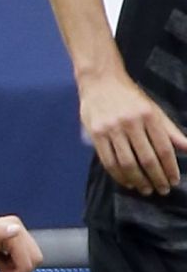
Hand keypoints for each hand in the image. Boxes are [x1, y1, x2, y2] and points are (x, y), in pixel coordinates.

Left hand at [0, 217, 41, 271]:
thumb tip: (16, 229)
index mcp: (12, 228)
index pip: (28, 259)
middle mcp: (14, 229)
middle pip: (31, 259)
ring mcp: (9, 235)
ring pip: (25, 260)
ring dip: (15, 271)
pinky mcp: (3, 243)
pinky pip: (16, 259)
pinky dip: (10, 267)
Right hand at [78, 70, 186, 195]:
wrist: (100, 81)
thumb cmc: (130, 96)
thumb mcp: (153, 109)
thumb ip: (169, 130)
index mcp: (149, 116)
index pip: (163, 148)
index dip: (170, 167)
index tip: (174, 181)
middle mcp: (131, 123)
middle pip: (146, 158)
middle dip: (156, 177)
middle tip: (162, 190)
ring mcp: (112, 130)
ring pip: (127, 163)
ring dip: (138, 180)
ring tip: (146, 190)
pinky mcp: (96, 135)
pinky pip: (109, 161)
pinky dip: (118, 175)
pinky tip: (127, 182)